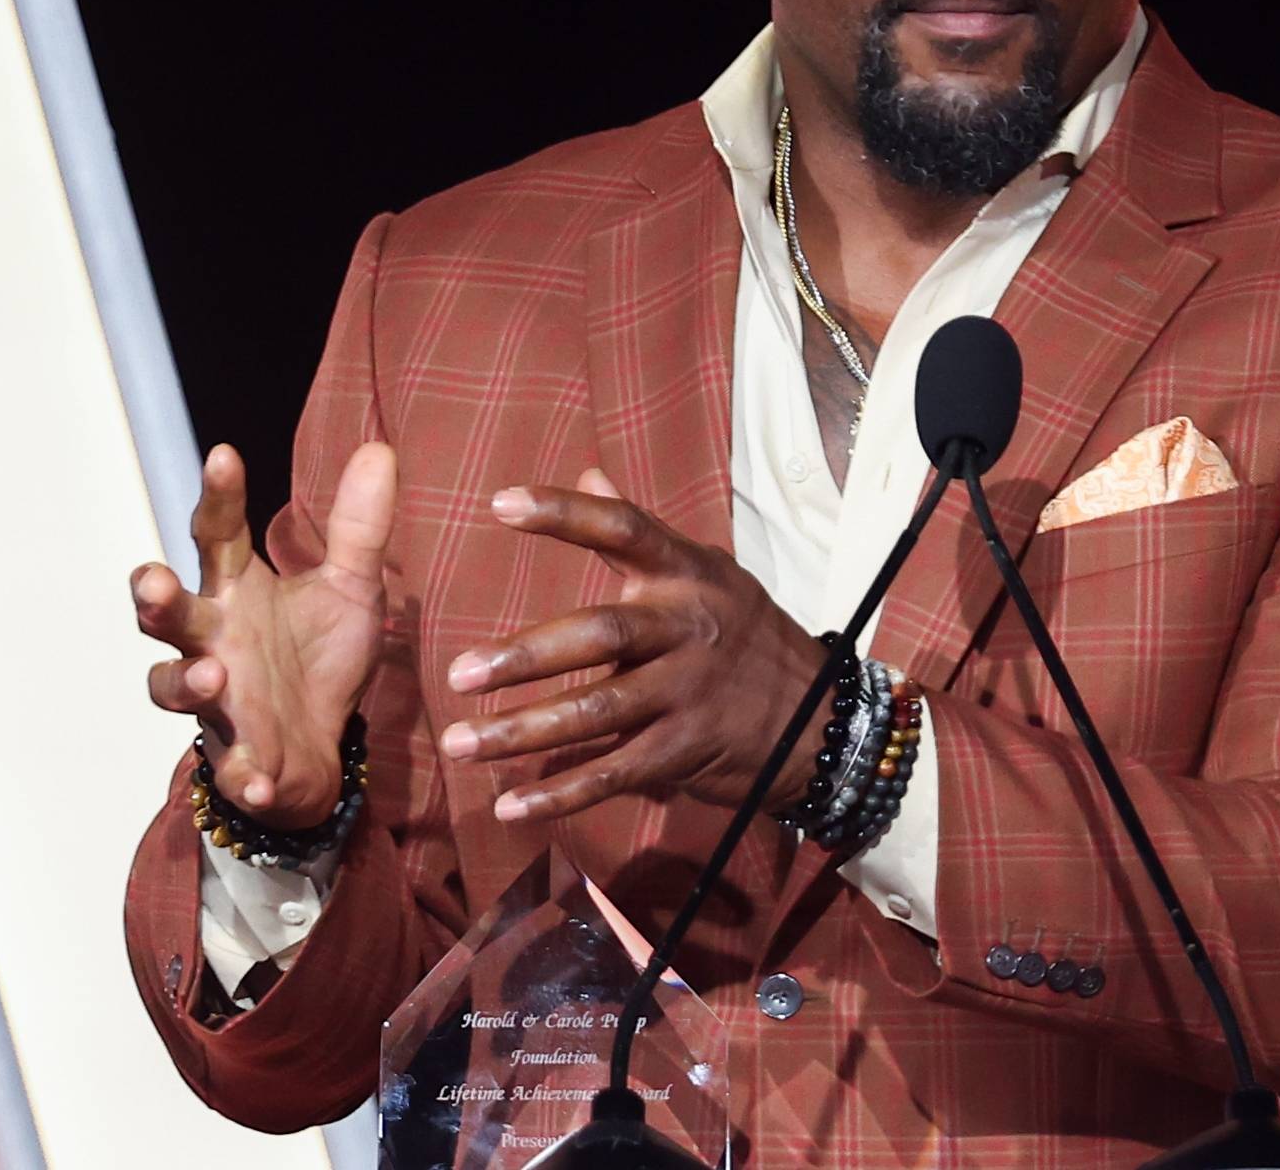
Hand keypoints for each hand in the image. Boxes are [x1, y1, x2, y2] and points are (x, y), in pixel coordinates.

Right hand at [132, 440, 395, 827]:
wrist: (321, 751)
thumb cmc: (318, 659)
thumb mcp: (351, 587)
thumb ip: (359, 527)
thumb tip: (380, 447)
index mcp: (237, 591)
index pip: (216, 533)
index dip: (217, 496)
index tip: (224, 455)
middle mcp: (214, 640)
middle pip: (167, 615)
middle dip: (154, 600)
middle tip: (152, 582)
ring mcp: (219, 701)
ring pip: (174, 687)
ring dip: (185, 682)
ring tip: (213, 676)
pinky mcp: (238, 757)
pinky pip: (232, 766)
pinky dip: (241, 773)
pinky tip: (258, 777)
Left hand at [441, 468, 830, 823]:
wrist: (820, 719)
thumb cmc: (745, 635)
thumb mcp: (707, 573)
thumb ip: (640, 531)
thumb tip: (590, 473)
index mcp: (686, 575)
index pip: (623, 530)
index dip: (564, 515)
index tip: (499, 502)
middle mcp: (687, 628)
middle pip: (599, 635)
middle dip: (526, 657)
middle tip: (459, 674)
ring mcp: (687, 693)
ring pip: (596, 712)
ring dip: (522, 732)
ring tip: (460, 744)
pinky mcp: (685, 751)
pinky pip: (613, 773)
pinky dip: (559, 795)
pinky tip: (508, 806)